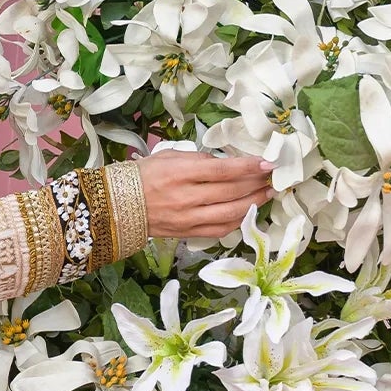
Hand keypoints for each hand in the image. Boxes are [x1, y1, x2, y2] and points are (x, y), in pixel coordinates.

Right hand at [137, 147, 272, 241]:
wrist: (116, 207)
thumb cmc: (143, 176)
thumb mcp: (168, 156)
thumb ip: (199, 159)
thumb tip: (227, 164)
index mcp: (180, 173)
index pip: (223, 170)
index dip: (250, 168)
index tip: (269, 164)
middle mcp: (186, 197)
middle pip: (232, 191)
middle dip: (258, 183)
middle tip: (274, 177)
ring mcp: (187, 218)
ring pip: (231, 213)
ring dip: (255, 203)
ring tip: (268, 194)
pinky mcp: (187, 233)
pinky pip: (220, 230)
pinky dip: (238, 221)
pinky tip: (249, 211)